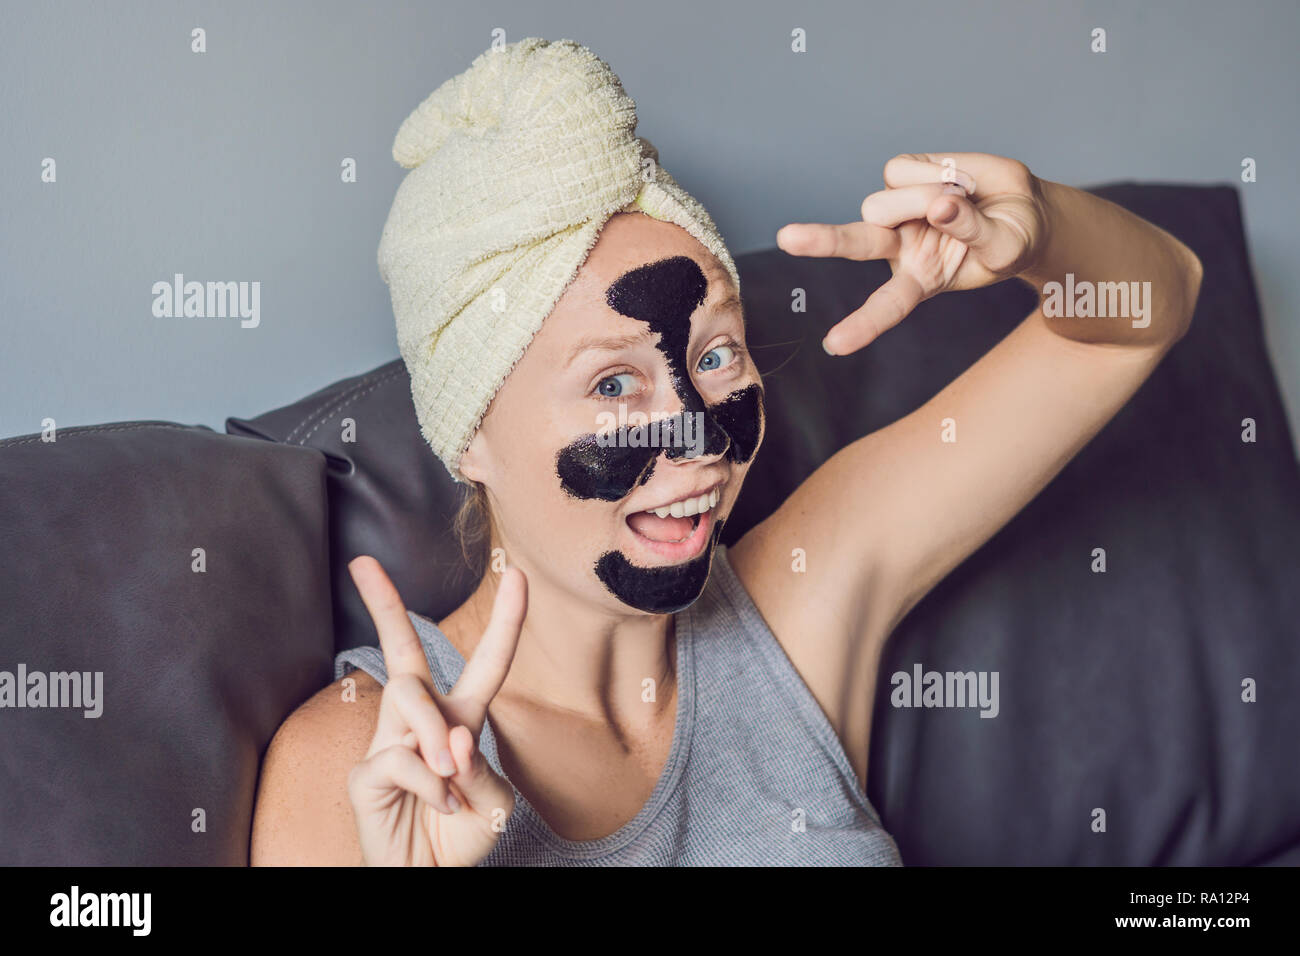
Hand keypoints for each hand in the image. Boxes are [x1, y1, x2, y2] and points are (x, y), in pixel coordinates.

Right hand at [345, 555, 526, 865]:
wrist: (428, 881)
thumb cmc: (460, 838)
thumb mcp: (494, 801)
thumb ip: (481, 765)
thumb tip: (448, 742)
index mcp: (459, 720)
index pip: (483, 662)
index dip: (505, 620)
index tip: (516, 574)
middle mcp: (420, 723)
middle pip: (402, 651)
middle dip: (384, 604)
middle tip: (362, 563)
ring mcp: (388, 744)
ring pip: (408, 699)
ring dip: (436, 736)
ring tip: (451, 777)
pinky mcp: (365, 773)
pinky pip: (401, 757)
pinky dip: (431, 785)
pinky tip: (439, 805)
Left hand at [777, 151, 1050, 353]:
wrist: (1024, 206)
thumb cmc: (1011, 239)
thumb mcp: (1005, 248)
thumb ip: (975, 232)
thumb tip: (941, 206)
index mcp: (919, 278)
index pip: (887, 306)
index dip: (863, 325)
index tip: (835, 346)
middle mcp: (898, 245)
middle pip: (855, 243)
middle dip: (823, 241)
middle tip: (787, 238)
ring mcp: (896, 208)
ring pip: (886, 200)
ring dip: (926, 197)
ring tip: (963, 199)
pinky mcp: (902, 174)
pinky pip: (903, 170)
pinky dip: (936, 172)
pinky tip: (956, 180)